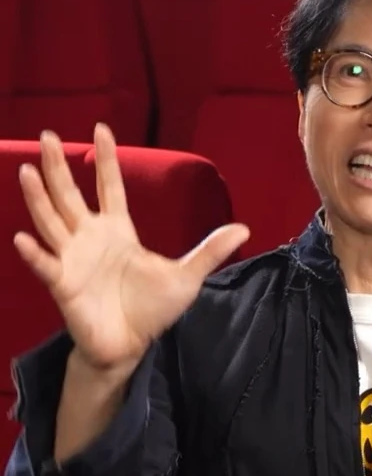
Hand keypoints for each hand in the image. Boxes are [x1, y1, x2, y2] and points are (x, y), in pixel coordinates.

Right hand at [14, 124, 248, 372]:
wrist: (130, 346)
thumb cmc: (152, 310)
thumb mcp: (187, 277)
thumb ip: (209, 251)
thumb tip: (244, 228)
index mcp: (118, 231)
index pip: (110, 187)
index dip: (105, 160)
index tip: (101, 129)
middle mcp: (90, 239)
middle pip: (70, 195)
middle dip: (59, 167)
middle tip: (47, 135)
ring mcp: (73, 259)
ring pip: (51, 221)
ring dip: (39, 197)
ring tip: (27, 170)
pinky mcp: (63, 285)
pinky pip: (45, 265)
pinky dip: (33, 253)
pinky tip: (22, 237)